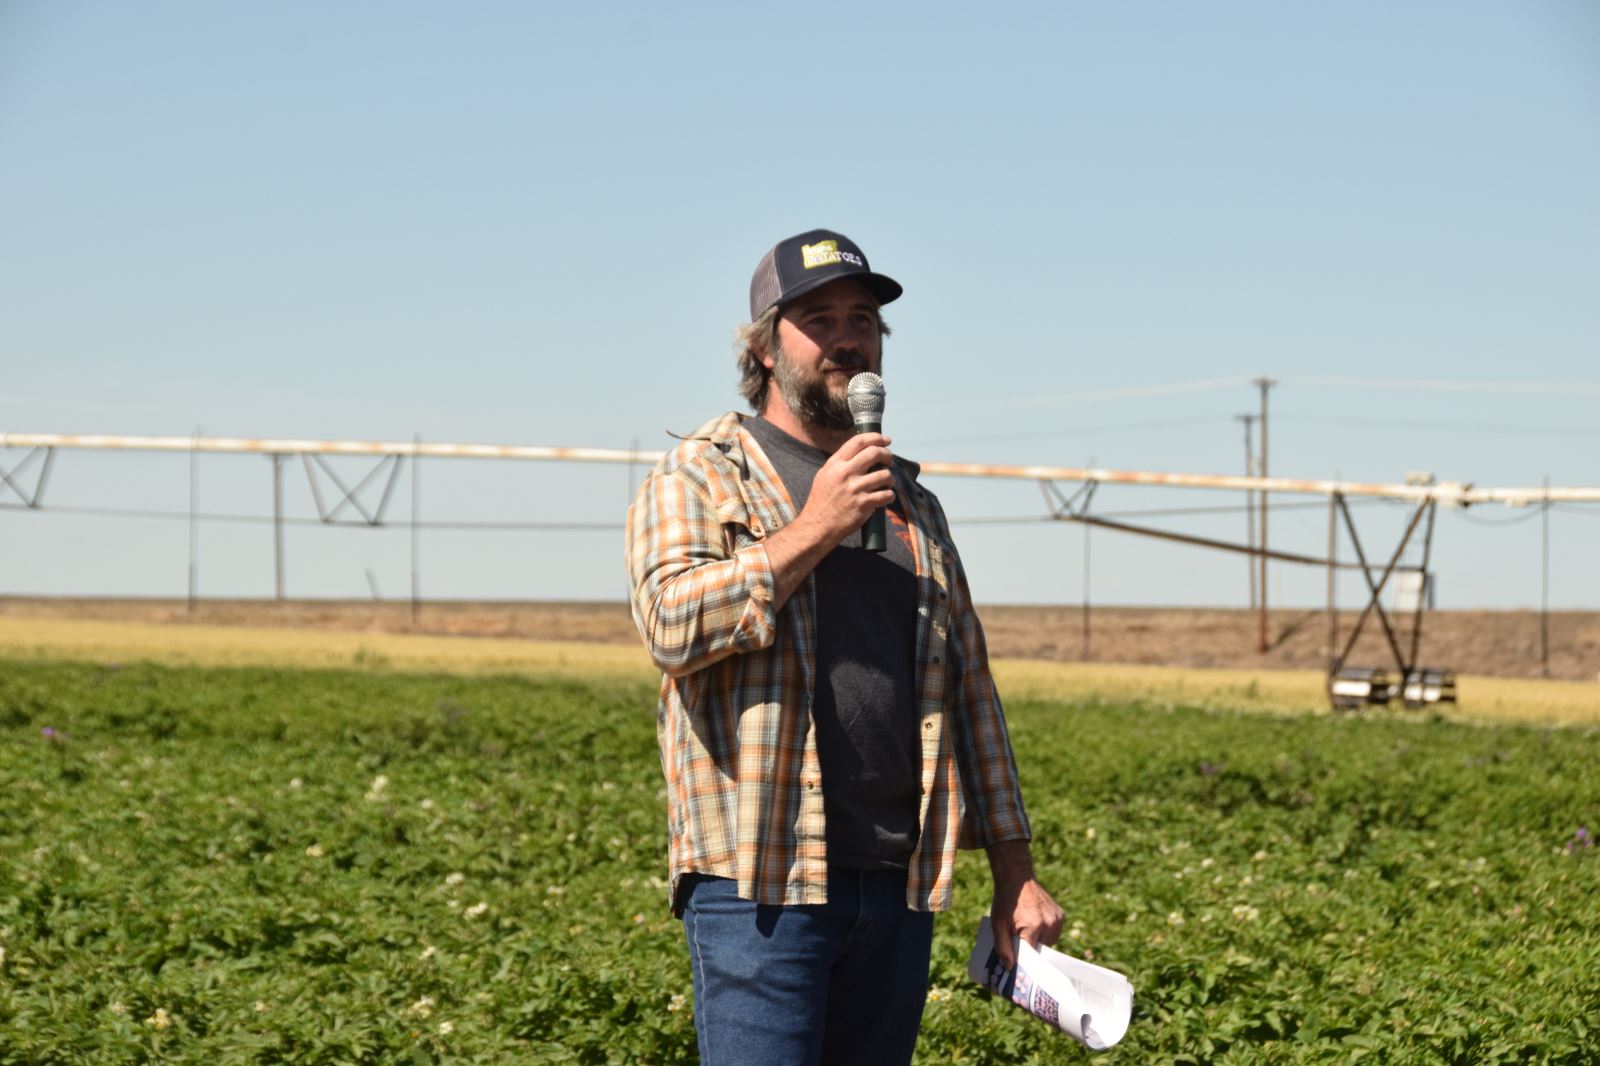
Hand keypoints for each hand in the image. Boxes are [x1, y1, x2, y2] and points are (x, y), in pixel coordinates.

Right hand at [762, 432, 894, 608]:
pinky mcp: (864, 504)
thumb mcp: (824, 475)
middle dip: (887, 455)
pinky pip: (886, 495)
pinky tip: (886, 497)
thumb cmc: (821, 501)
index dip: (875, 437)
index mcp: (835, 464)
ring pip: (884, 475)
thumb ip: (840, 463)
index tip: (886, 440)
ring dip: (890, 478)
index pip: (858, 442)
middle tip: (889, 460)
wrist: (818, 526)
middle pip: (875, 453)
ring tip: (887, 482)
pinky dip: (890, 495)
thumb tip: (860, 452)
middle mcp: (845, 473)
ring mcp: (855, 489)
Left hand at [987, 840, 1064, 969]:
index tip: (1018, 967)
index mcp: (1033, 927)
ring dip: (1039, 942)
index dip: (1024, 960)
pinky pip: (1054, 933)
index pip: (1031, 955)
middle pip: (1041, 950)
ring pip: (1049, 943)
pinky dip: (1045, 933)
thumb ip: (1003, 947)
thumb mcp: (997, 924)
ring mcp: (1057, 919)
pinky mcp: (1061, 915)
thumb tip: (1010, 967)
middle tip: (1019, 945)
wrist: (1017, 878)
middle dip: (1030, 950)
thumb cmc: (1005, 901)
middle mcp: (1049, 924)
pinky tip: (1034, 924)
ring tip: (1026, 931)